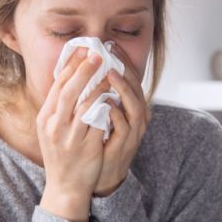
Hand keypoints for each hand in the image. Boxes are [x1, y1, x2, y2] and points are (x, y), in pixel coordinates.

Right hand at [37, 46, 111, 221]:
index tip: (82, 50)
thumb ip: (59, 108)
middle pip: (68, 92)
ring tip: (109, 74)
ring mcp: (70, 138)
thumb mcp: (51, 130)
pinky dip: (106, 107)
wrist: (65, 187)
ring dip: (98, 87)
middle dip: (83, 70)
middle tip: (97, 54)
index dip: (70, 66)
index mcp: (45, 119)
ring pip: (84, 105)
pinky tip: (114, 97)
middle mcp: (54, 127)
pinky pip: (98, 123)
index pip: (57, 86)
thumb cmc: (61, 155)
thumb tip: (71, 78)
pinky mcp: (86, 148)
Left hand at [94, 44, 150, 197]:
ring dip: (123, 90)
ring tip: (110, 74)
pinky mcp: (124, 146)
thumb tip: (84, 70)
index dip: (122, 61)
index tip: (110, 45)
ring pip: (135, 107)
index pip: (130, 79)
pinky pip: (124, 128)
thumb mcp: (99, 115)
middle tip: (111, 53)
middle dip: (125, 69)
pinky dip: (116, 114)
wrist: (98, 176)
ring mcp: (132, 133)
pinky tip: (106, 103)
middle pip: (137, 89)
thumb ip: (97, 95)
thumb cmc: (98, 143)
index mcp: (130, 108)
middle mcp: (136, 118)